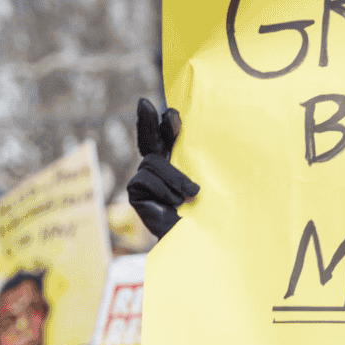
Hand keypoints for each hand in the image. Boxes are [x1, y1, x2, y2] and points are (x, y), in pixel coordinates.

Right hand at [126, 97, 198, 237]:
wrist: (197, 241)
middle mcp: (159, 168)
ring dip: (173, 177)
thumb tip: (190, 134)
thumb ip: (200, 160)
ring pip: (152, 162)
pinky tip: (173, 203)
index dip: (168, 123)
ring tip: (191, 194)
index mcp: (178, 162)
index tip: (172, 113)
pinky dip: (163, 189)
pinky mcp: (135, 192)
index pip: (169, 137)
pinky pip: (145, 179)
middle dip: (146, 120)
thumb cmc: (209, 213)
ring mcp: (145, 179)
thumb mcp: (207, 181)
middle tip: (144, 103)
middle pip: (148, 138)